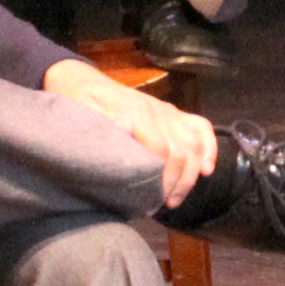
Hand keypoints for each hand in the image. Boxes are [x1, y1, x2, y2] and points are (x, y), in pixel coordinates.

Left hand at [49, 56, 218, 207]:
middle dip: (175, 182)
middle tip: (161, 205)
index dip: (159, 179)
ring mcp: (168, 111)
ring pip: (193, 143)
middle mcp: (158, 112)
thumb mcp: (79, 117)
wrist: (79, 80)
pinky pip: (200, 127)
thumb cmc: (74, 103)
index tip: (148, 202)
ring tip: (176, 198)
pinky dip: (210, 148)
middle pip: (180, 151)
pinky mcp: (172, 112)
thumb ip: (100, 131)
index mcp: (136, 115)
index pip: (160, 151)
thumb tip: (121, 152)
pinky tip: (208, 170)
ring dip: (190, 174)